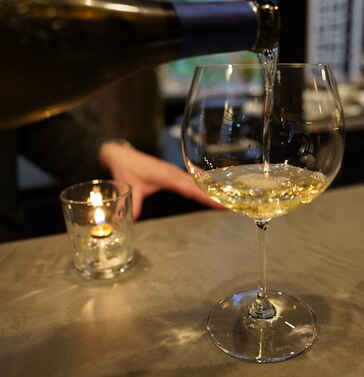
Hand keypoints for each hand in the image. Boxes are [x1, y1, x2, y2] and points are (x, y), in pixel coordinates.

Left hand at [99, 141, 222, 219]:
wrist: (121, 153)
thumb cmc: (127, 168)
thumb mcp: (131, 187)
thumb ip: (134, 205)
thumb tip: (132, 222)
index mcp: (167, 175)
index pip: (191, 188)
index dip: (206, 196)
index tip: (219, 203)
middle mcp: (174, 172)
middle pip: (199, 184)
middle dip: (214, 194)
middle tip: (229, 204)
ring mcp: (175, 172)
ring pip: (197, 181)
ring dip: (210, 188)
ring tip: (225, 199)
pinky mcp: (173, 173)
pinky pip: (191, 179)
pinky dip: (202, 184)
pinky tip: (211, 188)